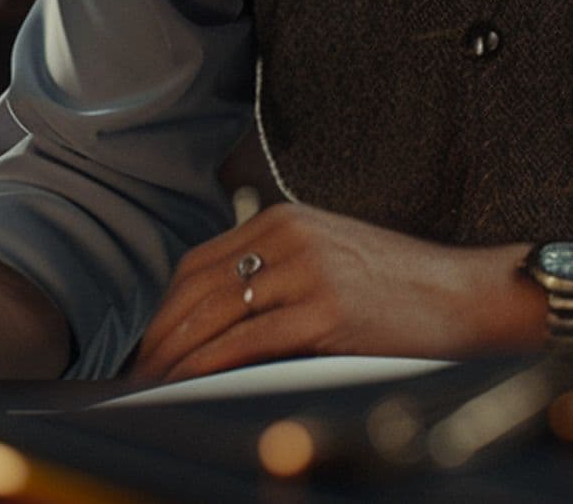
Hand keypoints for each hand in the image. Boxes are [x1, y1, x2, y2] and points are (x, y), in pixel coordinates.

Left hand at [135, 203, 543, 382]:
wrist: (465, 293)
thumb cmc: (398, 282)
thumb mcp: (328, 253)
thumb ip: (277, 266)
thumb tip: (222, 311)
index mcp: (282, 220)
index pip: (200, 261)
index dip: (167, 306)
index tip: (150, 339)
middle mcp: (287, 237)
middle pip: (200, 287)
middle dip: (163, 333)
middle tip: (139, 369)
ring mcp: (306, 272)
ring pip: (219, 314)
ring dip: (179, 354)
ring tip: (156, 384)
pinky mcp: (326, 312)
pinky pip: (252, 340)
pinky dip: (213, 363)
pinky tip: (193, 382)